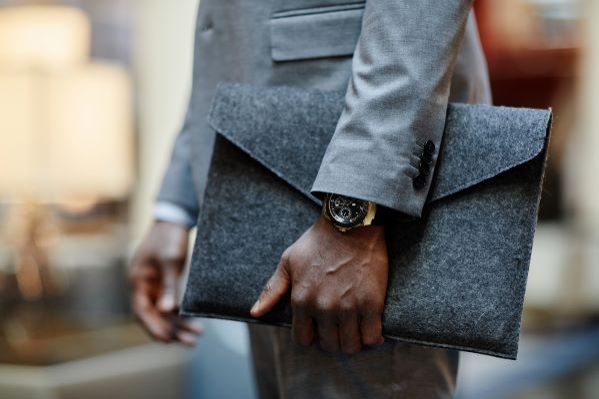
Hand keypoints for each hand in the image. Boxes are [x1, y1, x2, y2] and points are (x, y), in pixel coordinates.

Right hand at [129, 221, 202, 344]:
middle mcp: (143, 286)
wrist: (174, 220)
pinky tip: (193, 324)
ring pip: (163, 312)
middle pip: (154, 316)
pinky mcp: (164, 283)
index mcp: (138, 281)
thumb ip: (169, 286)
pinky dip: (180, 314)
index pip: (142, 311)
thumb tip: (166, 310)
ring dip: (178, 325)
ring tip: (196, 337)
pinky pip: (170, 304)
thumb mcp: (171, 261)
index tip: (168, 340)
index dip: (153, 327)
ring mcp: (153, 286)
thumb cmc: (169, 238)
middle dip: (170, 330)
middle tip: (189, 342)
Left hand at [251, 215, 387, 353]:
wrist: (351, 224)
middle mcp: (323, 308)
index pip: (303, 339)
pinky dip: (373, 338)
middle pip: (329, 345)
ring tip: (355, 329)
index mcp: (301, 299)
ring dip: (352, 341)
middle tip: (339, 327)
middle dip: (333, 339)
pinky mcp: (371, 303)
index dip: (311, 335)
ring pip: (350, 346)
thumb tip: (255, 312)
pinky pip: (372, 337)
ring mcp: (348, 307)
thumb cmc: (318, 241)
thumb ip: (272, 289)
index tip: (319, 327)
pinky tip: (371, 328)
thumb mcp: (289, 261)